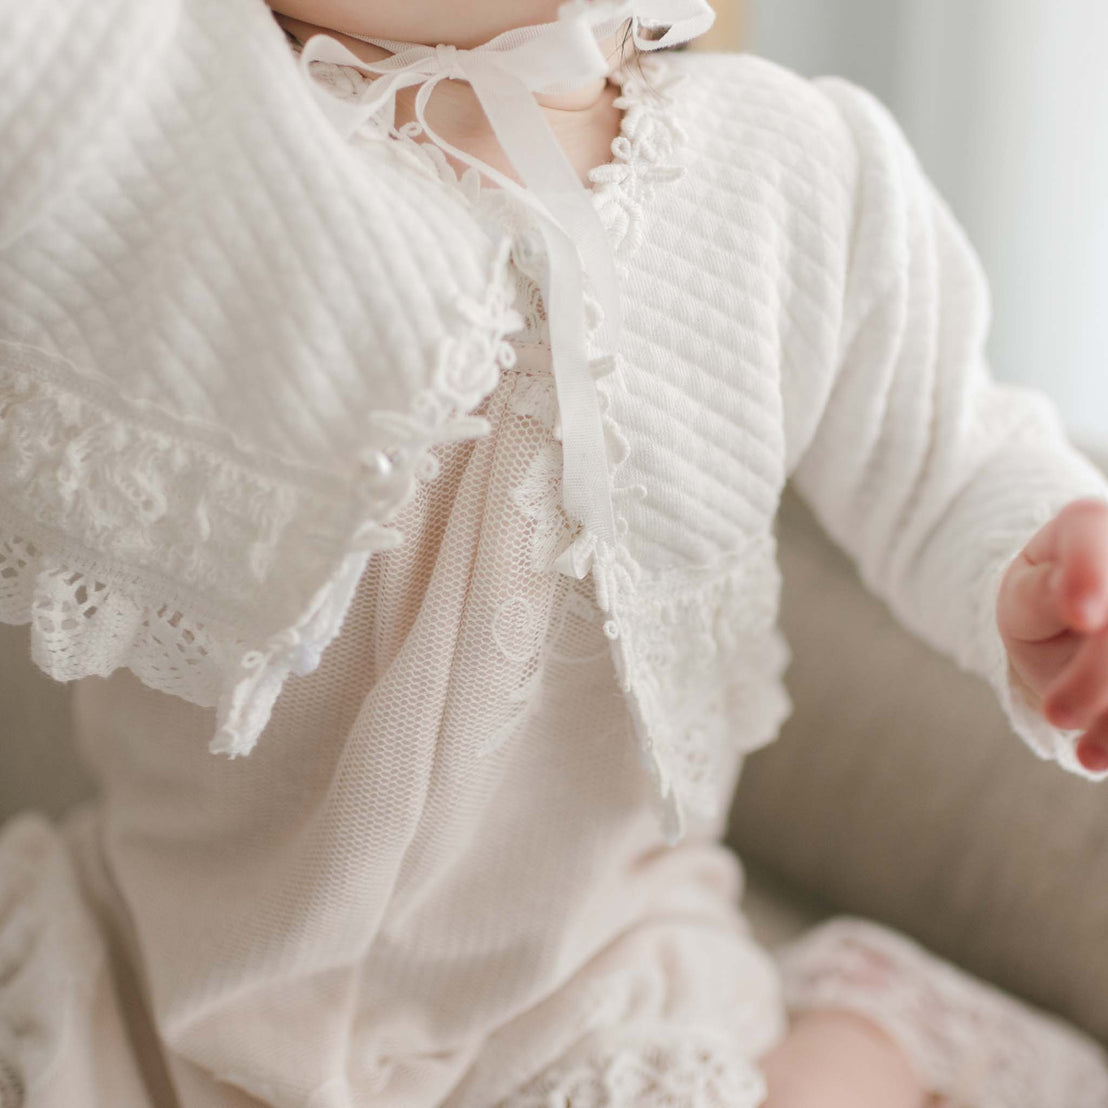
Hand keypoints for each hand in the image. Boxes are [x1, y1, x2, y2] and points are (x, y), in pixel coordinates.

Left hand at [997, 497, 1107, 771]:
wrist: (1068, 621)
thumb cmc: (1038, 597)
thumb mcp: (1022, 594)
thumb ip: (1041, 593)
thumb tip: (1076, 610)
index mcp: (1090, 523)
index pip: (1090, 535)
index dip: (1089, 575)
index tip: (1081, 616)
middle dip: (1099, 674)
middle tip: (1057, 714)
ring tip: (1087, 754)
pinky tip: (1102, 755)